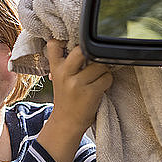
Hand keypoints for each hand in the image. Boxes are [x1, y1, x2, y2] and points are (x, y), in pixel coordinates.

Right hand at [36, 40, 111, 161]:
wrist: (66, 122)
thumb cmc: (66, 97)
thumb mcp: (59, 78)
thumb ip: (66, 62)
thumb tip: (83, 44)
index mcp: (56, 68)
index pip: (54, 44)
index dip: (64, 39)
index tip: (73, 42)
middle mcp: (65, 73)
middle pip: (83, 48)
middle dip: (92, 51)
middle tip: (93, 59)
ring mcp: (77, 83)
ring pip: (100, 64)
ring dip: (103, 70)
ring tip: (97, 78)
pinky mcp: (90, 92)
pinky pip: (107, 78)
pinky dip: (107, 81)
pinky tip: (100, 87)